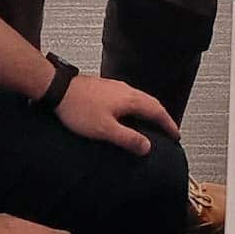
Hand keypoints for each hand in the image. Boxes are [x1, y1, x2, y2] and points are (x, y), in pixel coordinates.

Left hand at [54, 74, 180, 154]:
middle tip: (169, 130)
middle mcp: (126, 90)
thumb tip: (148, 147)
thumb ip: (128, 138)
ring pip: (140, 98)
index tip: (177, 135)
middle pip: (151, 102)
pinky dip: (137, 107)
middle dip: (162, 116)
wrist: (57, 89)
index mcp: (130, 99)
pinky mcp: (105, 87)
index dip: (169, 124)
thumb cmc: (80, 110)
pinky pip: (129, 98)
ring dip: (149, 111)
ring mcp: (115, 86)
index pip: (157, 111)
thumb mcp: (105, 130)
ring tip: (152, 124)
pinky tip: (129, 115)